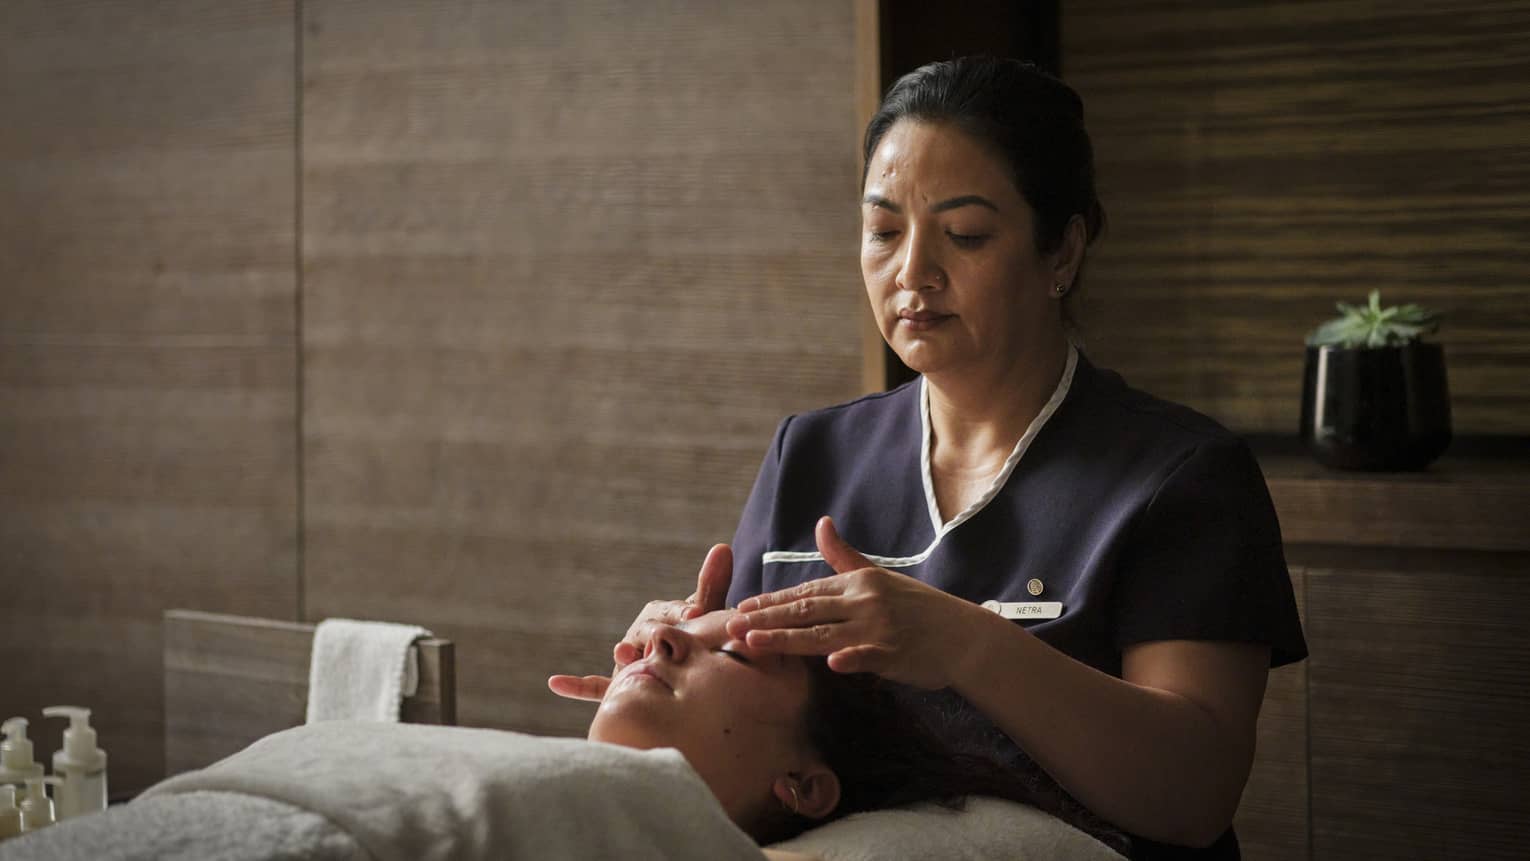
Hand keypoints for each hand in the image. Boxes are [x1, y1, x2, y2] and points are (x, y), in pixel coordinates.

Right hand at [547, 543, 733, 701]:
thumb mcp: (710, 616)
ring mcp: (628, 659)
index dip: (682, 610)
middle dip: (653, 634)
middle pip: (643, 631)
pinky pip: (597, 686)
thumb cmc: (702, 641)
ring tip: (624, 654)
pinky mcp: (620, 686)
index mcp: (660, 614)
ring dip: (623, 655)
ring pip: (625, 655)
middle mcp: (639, 633)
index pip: (668, 609)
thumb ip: (711, 585)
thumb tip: (722, 546)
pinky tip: (556, 682)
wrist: (696, 674)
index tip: (696, 611)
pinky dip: (578, 685)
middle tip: (663, 637)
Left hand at [725, 516, 984, 688]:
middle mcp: (864, 602)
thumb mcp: (879, 577)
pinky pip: (868, 657)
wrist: (963, 635)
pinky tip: (829, 665)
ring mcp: (878, 628)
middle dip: (765, 618)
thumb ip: (844, 555)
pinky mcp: (895, 654)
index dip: (771, 601)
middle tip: (729, 626)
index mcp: (858, 583)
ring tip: (753, 644)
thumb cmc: (918, 608)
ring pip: (823, 635)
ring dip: (786, 639)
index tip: (740, 607)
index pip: (805, 592)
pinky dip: (849, 659)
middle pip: (805, 611)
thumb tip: (821, 523)